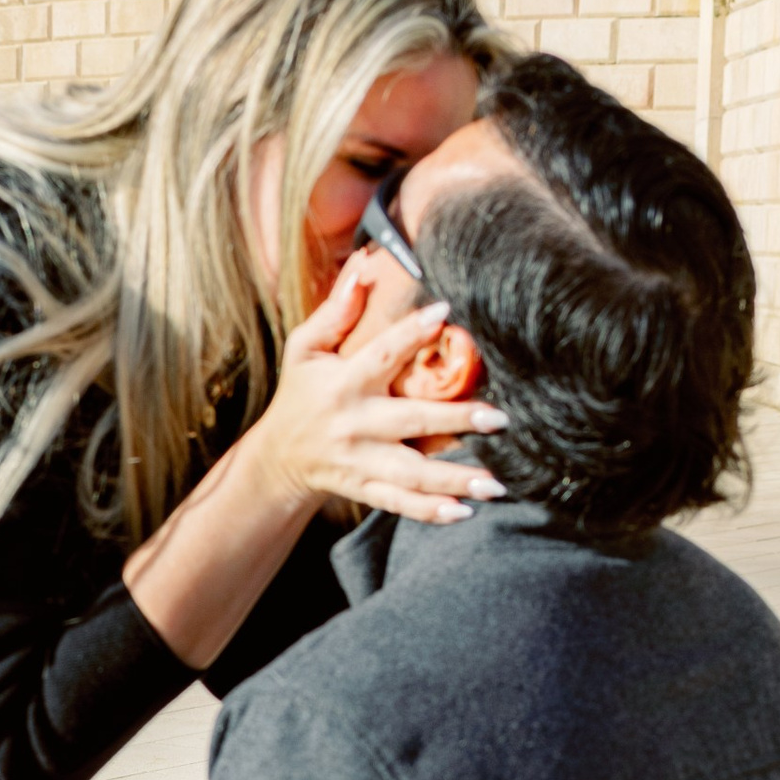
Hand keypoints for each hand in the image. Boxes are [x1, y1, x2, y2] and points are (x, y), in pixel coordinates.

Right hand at [249, 251, 506, 525]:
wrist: (280, 456)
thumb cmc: (301, 391)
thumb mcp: (305, 348)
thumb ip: (335, 311)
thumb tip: (363, 266)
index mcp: (342, 383)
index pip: (380, 354)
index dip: (410, 332)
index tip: (444, 313)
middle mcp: (353, 424)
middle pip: (409, 422)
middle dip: (454, 420)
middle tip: (499, 418)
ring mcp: (360, 463)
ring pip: (411, 474)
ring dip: (455, 479)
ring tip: (496, 483)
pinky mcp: (365, 490)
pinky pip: (400, 504)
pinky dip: (431, 511)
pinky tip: (465, 512)